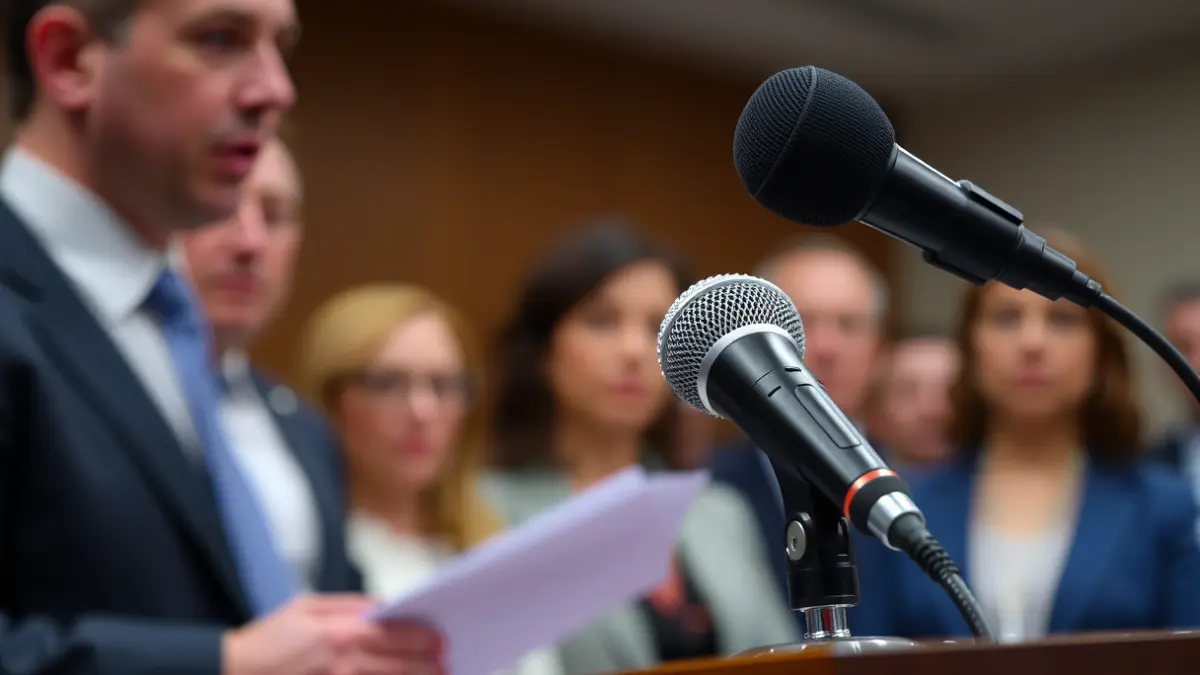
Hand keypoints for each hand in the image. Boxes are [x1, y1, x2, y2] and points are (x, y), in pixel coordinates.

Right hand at [223, 594, 443, 674]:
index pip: (396, 634)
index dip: (423, 637)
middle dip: (428, 664)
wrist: (231, 673)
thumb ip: (348, 605)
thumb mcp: (306, 606)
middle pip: (400, 665)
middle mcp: (346, 663)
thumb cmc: (266, 640)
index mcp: (341, 633)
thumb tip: (382, 606)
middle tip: (444, 662)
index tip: (438, 639)